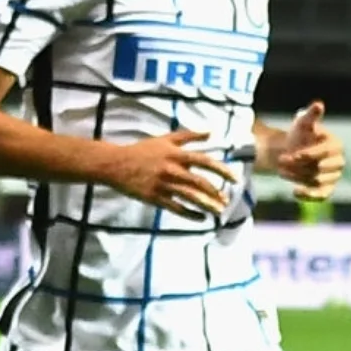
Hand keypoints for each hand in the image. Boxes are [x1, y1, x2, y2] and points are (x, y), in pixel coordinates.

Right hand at [109, 129, 234, 216]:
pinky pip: (176, 208)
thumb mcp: (164, 139)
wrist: (115, 164)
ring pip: (189, 197)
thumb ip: (188, 136)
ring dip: (206, 205)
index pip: (204, 161)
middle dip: (215, 193)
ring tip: (219, 212)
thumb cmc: (143, 151)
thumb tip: (211, 132)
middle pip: (199, 182)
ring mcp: (162, 184)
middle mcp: (170, 169)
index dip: (222, 170)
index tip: (236, 179)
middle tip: (226, 201)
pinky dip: (190, 214)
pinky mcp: (154, 197)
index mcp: (175, 154)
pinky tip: (201, 218)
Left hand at [274, 102, 344, 198]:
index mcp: (336, 145)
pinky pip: (321, 195)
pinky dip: (308, 195)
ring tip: (282, 170)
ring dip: (297, 176)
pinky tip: (294, 192)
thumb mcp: (303, 122)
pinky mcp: (327, 189)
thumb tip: (318, 104)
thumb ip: (311, 115)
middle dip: (299, 165)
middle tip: (283, 160)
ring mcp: (334, 177)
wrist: (292, 151)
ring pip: (316, 181)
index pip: (324, 152)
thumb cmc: (299, 134)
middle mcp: (339, 162)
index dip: (308, 154)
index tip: (293, 155)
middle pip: (320, 168)